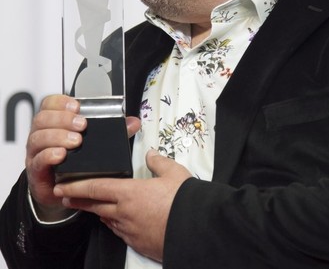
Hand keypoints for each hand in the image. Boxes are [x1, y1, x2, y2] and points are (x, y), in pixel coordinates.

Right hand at [26, 94, 140, 221]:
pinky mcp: (36, 171)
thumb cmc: (75, 163)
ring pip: (38, 137)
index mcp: (54, 123)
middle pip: (43, 118)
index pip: (50, 104)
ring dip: (57, 136)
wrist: (61, 191)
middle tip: (81, 125)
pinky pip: (37, 160)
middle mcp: (42, 135)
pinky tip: (61, 156)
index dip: (61, 102)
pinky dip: (49, 155)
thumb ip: (112, 132)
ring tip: (75, 141)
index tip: (77, 106)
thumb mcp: (93, 145)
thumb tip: (132, 122)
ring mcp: (36, 152)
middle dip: (63, 119)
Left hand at [54, 150, 191, 261]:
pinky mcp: (137, 242)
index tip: (62, 187)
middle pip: (94, 205)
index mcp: (130, 193)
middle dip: (78, 201)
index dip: (76, 187)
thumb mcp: (174, 172)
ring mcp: (129, 230)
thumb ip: (158, 161)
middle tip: (65, 197)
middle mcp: (124, 213)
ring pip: (106, 219)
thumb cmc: (185, 201)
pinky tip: (113, 220)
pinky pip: (119, 231)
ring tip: (89, 206)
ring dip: (95, 212)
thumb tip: (151, 154)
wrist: (196, 230)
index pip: (96, 188)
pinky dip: (112, 223)